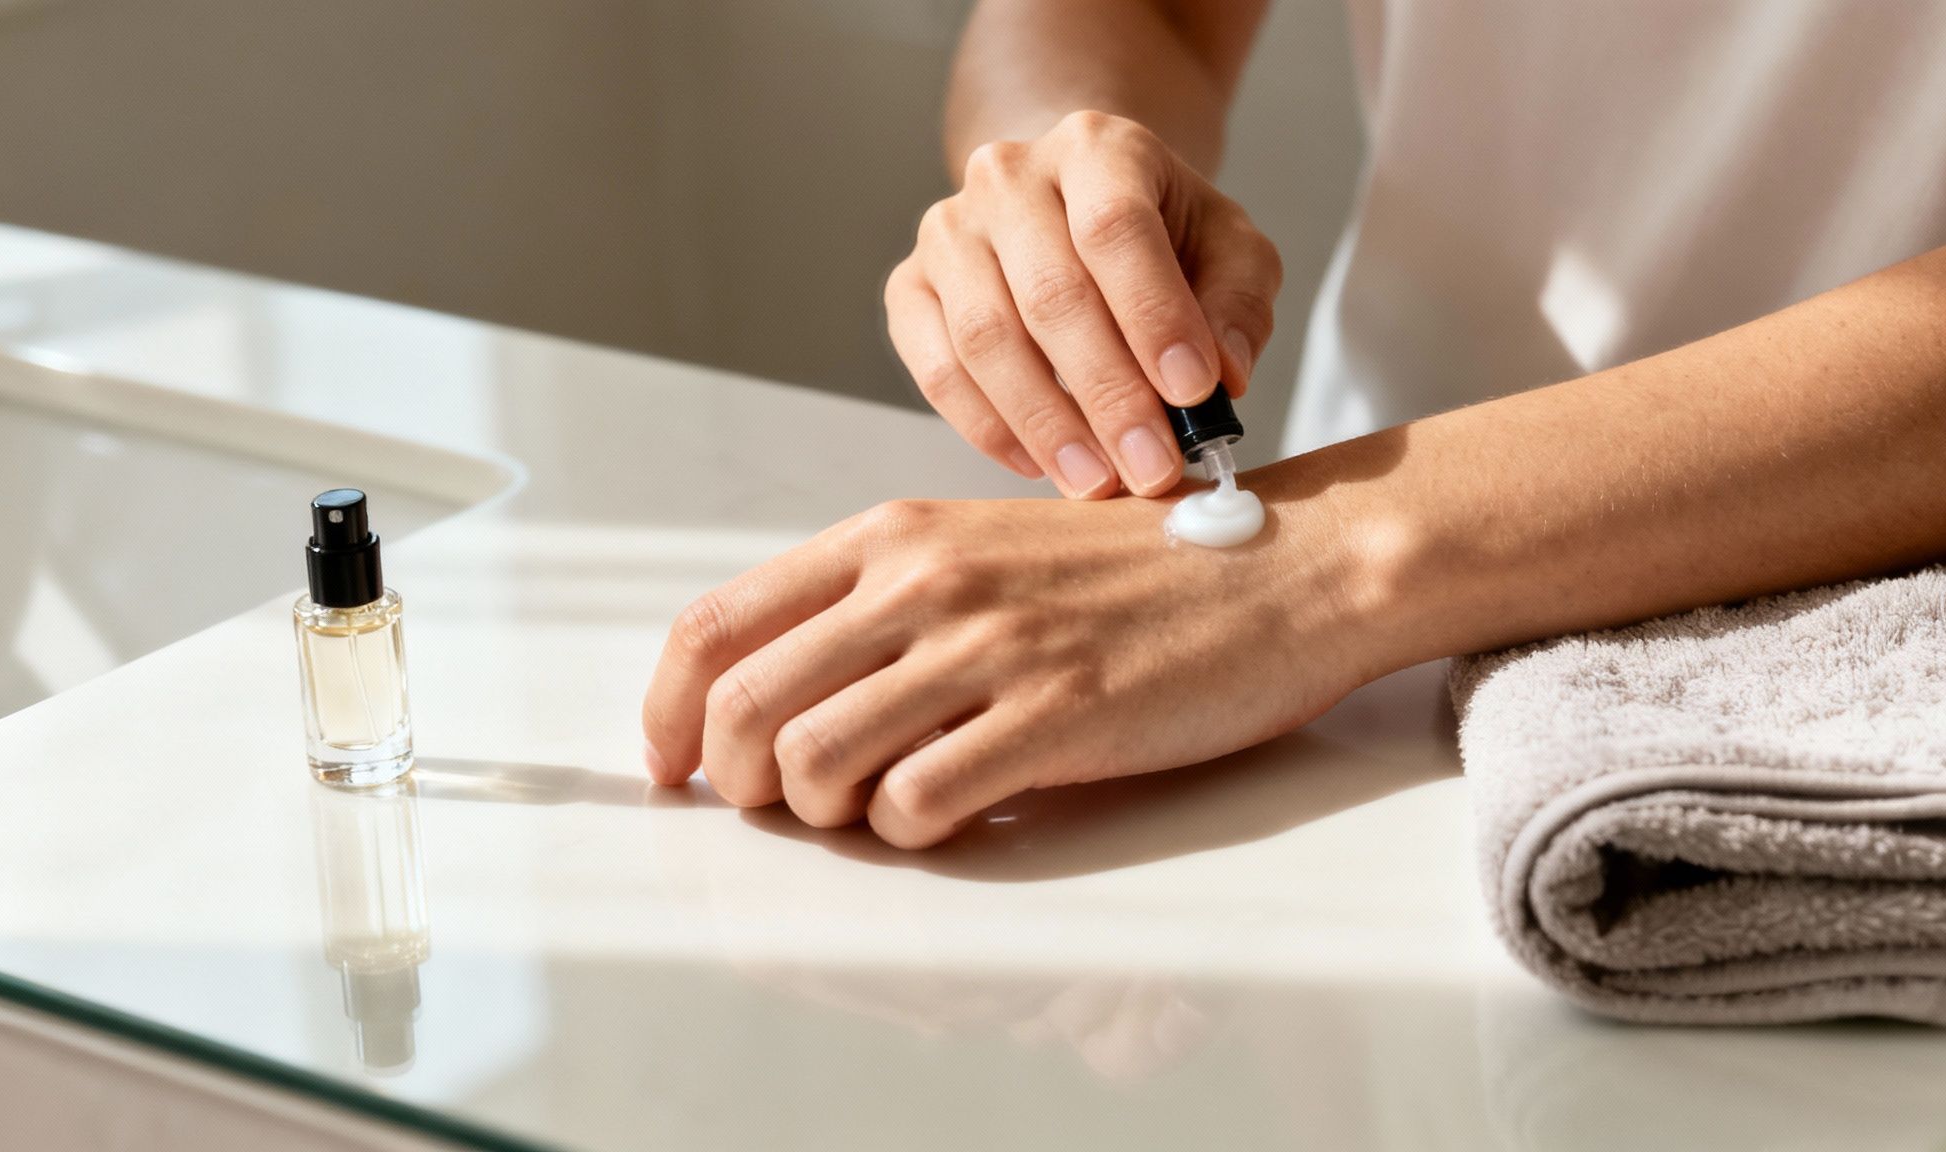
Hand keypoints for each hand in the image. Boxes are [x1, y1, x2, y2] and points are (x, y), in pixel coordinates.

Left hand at [640, 472, 1369, 847]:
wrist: (1282, 567)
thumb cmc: (1135, 571)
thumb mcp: (983, 549)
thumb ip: (879, 602)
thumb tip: (777, 689)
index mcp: (891, 536)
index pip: (715, 625)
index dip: (664, 712)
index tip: (670, 765)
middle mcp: (922, 582)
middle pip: (743, 707)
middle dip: (739, 782)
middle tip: (782, 805)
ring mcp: (989, 647)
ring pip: (816, 762)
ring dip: (826, 812)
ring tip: (879, 805)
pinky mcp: (1056, 716)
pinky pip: (919, 804)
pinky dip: (911, 830)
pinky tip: (956, 811)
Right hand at [885, 110, 1282, 498]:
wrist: (1072, 211)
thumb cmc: (1157, 237)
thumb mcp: (1227, 249)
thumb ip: (1237, 303)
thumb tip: (1223, 373)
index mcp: (1095, 147)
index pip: (1115, 227)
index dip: (1153, 315)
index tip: (1194, 392)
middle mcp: (1007, 177)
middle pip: (1050, 293)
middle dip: (1107, 394)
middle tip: (1150, 466)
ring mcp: (948, 232)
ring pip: (986, 338)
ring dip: (1046, 424)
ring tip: (1097, 480)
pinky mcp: (910, 287)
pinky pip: (937, 370)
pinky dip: (987, 428)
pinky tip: (1038, 464)